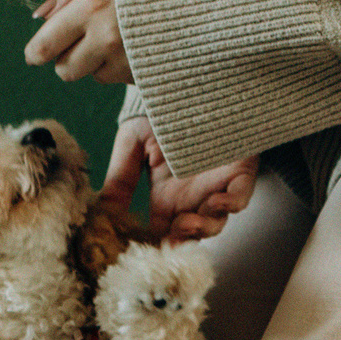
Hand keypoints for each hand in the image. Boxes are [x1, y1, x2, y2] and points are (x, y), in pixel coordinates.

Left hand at [25, 0, 133, 84]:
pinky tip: (140, 42)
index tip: (37, 51)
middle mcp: (108, 40)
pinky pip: (121, 79)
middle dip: (67, 57)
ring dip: (99, 60)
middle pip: (65, 71)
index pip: (45, 46)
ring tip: (123, 31)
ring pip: (94, 75)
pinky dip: (123, 65)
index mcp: (93, 6)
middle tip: (82, 37)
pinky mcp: (149, 77)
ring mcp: (130, 62)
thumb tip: (39, 16)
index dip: (37, 51)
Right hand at [104, 117, 256, 241]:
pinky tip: (216, 202)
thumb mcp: (132, 143)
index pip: (160, 234)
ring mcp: (216, 189)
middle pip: (189, 236)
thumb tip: (100, 212)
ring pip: (215, 223)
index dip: (152, 247)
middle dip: (179, 244)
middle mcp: (192, 200)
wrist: (190, 85)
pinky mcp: (239, 173)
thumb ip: (119, 177)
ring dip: (202, 229)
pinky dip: (231, 204)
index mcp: (167, 199)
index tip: (139, 254)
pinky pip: (240, 196)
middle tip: (167, 244)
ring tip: (187, 224)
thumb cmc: (161, 112)